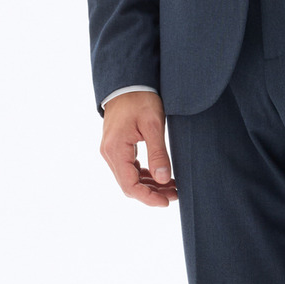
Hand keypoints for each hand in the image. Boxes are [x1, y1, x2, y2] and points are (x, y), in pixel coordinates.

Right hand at [100, 90, 176, 205]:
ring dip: (149, 186)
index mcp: (116, 150)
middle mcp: (109, 153)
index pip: (130, 185)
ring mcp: (111, 150)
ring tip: (172, 187)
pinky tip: (161, 176)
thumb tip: (163, 179)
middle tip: (175, 194)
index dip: (148, 198)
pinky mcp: (117, 147)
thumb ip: (158, 153)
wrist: (127, 81)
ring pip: (129, 178)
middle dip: (152, 193)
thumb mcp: (153, 125)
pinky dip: (144, 175)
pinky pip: (129, 168)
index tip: (167, 202)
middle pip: (129, 185)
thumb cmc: (140, 98)